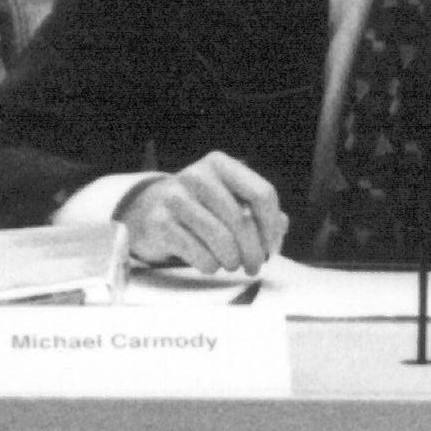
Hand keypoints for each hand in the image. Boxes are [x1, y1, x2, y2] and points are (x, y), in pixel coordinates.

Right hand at [120, 150, 285, 273]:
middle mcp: (196, 175)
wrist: (151, 210)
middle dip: (254, 250)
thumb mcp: (230, 198)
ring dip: (233, 260)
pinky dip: (211, 266)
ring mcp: (175, 197)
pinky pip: (199, 254)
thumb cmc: (202, 206)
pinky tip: (212, 264)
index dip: (272, 226)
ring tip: (233, 264)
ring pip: (221, 239)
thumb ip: (261, 211)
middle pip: (242, 219)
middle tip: (256, 266)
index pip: (262, 194)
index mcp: (220, 164)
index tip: (273, 247)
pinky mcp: (160, 222)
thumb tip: (280, 229)